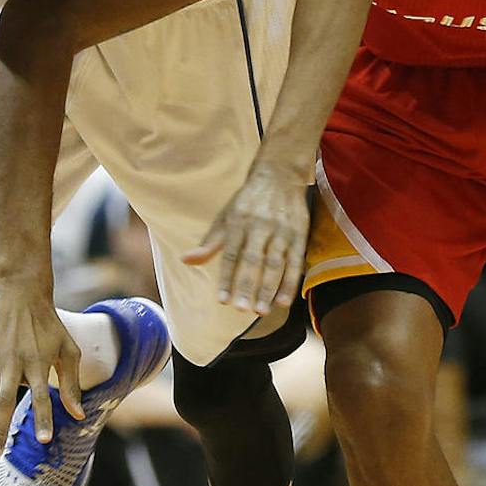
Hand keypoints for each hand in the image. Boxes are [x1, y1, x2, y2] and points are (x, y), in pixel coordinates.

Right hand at [0, 279, 84, 457]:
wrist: (18, 292)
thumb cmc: (47, 324)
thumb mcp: (67, 349)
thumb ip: (72, 383)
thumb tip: (78, 415)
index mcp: (37, 361)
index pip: (42, 395)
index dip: (43, 417)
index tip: (45, 439)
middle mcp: (12, 362)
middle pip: (3, 402)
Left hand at [183, 163, 308, 314]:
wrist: (280, 175)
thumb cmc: (247, 201)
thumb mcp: (225, 217)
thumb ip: (209, 243)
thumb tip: (185, 260)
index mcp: (238, 222)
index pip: (231, 254)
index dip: (227, 277)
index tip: (222, 300)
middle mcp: (260, 226)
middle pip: (253, 261)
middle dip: (248, 286)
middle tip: (242, 310)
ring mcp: (282, 231)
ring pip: (275, 263)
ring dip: (269, 289)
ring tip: (262, 310)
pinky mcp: (299, 234)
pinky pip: (296, 262)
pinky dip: (290, 283)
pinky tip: (284, 302)